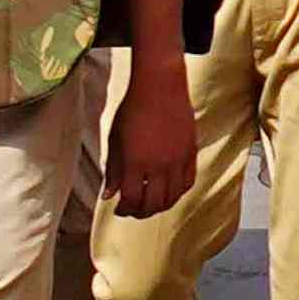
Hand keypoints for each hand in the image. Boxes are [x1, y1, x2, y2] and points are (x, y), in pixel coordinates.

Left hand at [104, 50, 197, 221]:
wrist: (160, 87)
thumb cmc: (132, 110)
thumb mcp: (114, 140)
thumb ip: (113, 171)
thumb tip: (108, 196)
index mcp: (135, 162)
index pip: (131, 199)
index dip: (124, 210)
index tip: (119, 209)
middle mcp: (158, 165)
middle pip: (152, 204)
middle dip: (140, 212)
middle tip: (134, 210)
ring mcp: (177, 161)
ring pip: (172, 198)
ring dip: (159, 206)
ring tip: (149, 202)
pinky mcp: (191, 154)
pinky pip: (188, 183)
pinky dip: (177, 193)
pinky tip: (168, 191)